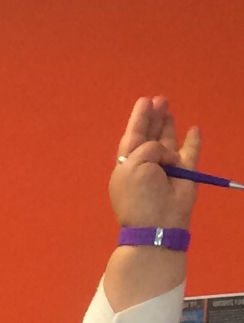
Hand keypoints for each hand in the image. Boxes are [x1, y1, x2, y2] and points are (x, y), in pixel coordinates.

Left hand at [111, 95, 199, 230]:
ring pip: (168, 141)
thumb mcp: (134, 165)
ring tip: (168, 107)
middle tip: (159, 100)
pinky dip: (193, 141)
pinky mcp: (185, 173)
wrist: (157, 222)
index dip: (138, 119)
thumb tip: (167, 152)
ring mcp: (166, 168)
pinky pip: (190, 152)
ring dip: (168, 125)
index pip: (133, 137)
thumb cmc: (139, 194)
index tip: (145, 101)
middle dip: (154, 118)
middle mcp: (146, 164)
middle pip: (150, 135)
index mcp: (128, 164)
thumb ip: (147, 148)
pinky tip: (193, 129)